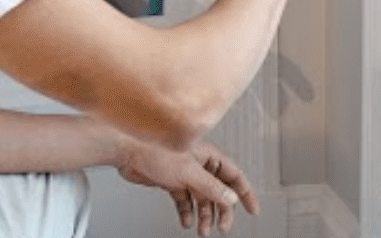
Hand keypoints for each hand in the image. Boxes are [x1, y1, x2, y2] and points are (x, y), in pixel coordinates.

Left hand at [116, 139, 258, 234]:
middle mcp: (199, 165)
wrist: (127, 151)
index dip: (245, 194)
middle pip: (218, 192)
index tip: (253, 209)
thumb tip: (230, 198)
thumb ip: (211, 187)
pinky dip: (186, 212)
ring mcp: (185, 174)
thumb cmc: (155, 150)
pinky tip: (185, 221)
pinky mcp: (171, 181)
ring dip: (204, 215)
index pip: (234, 177)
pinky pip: (184, 200)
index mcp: (209, 157)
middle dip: (222, 211)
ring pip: (201, 199)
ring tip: (202, 230)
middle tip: (222, 227)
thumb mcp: (189, 172)